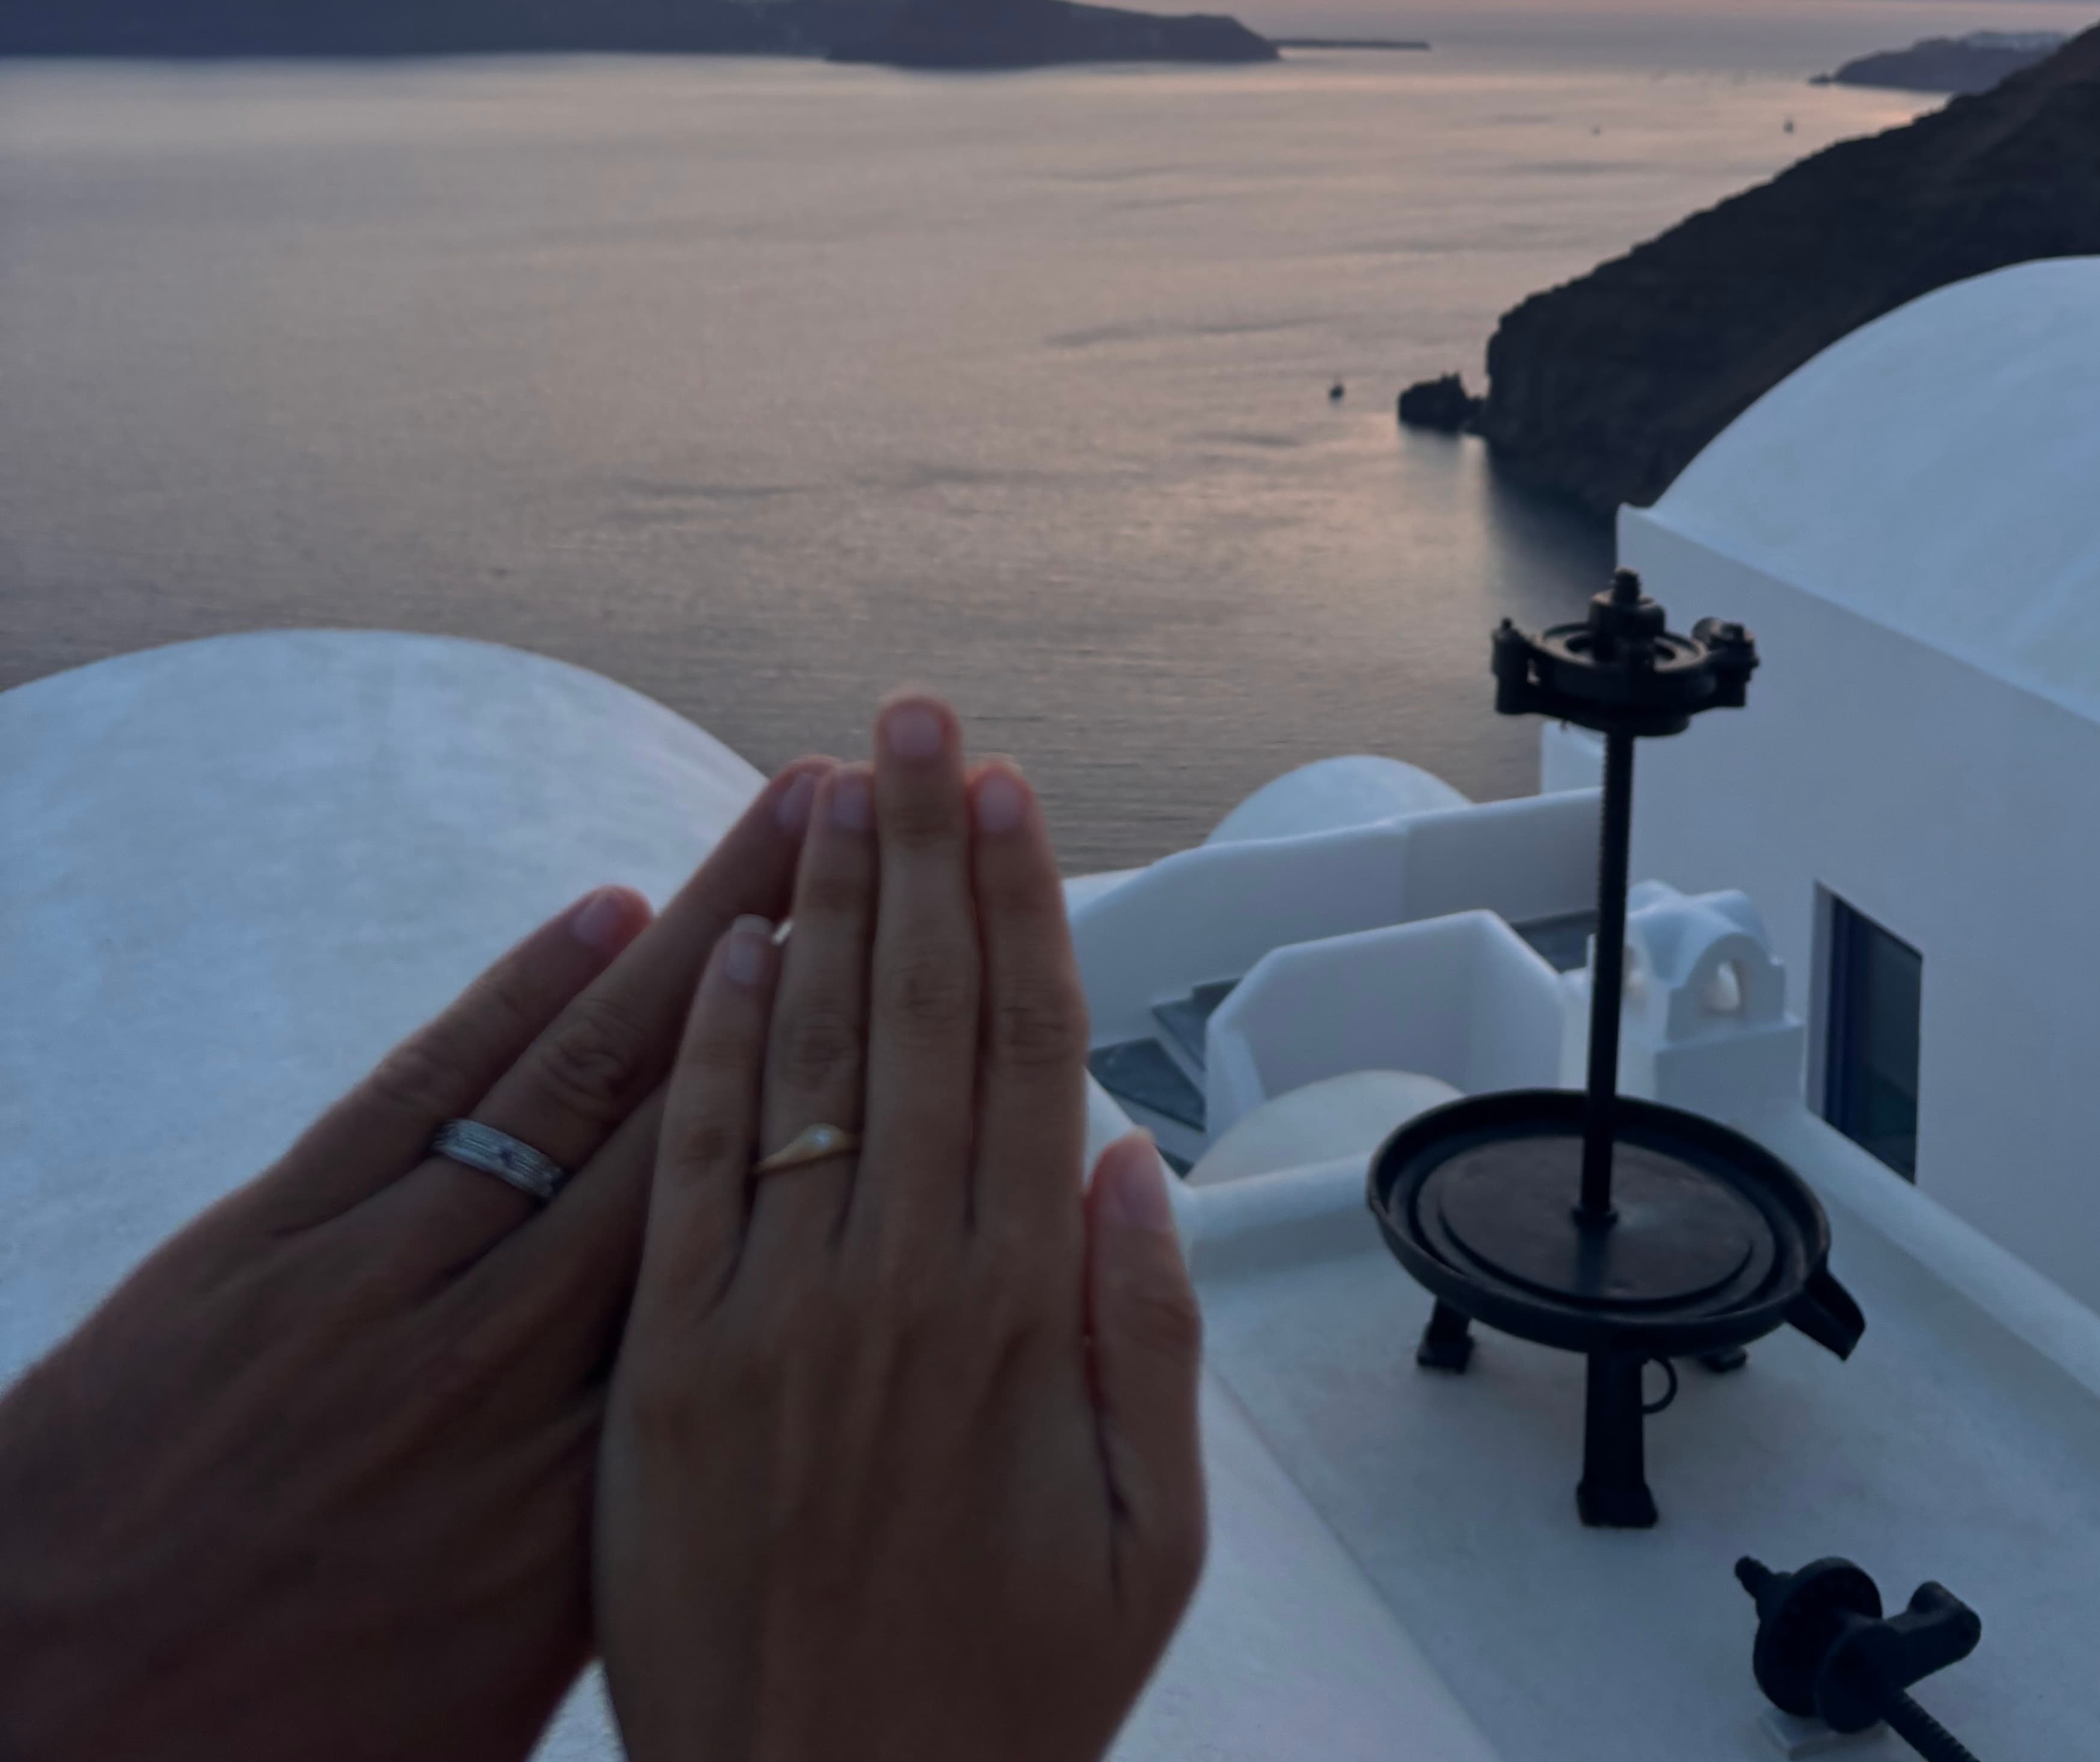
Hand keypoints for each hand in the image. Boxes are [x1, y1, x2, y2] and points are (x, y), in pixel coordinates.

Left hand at [0, 754, 833, 1761]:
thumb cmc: (278, 1741)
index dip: (861, 1117)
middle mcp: (502, 1363)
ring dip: (699, 933)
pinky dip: (517, 995)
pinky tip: (603, 916)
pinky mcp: (265, 1242)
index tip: (947, 1003)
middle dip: (819, 966)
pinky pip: (424, 1091)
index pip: (754, 1260)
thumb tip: (732, 1434)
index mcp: (579, 1483)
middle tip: (905, 829)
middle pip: (702, 1123)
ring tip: (796, 816)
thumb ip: (620, 1537)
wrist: (38, 1731)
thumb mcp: (494, 1685)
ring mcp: (378, 1285)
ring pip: (576, 1079)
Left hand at [597, 694, 1205, 1761]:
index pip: (1025, 1047)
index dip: (1021, 902)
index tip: (1007, 790)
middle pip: (922, 1014)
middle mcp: (897, 1280)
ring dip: (829, 907)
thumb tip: (1126, 1158)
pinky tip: (737, 945)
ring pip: (813, 1059)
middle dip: (924, 850)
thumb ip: (1145, 1338)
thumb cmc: (996, 1699)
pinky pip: (691, 1172)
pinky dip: (718, 1049)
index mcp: (1018, 1310)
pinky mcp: (664, 1365)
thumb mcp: (1150, 1546)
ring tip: (835, 781)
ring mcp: (772, 1313)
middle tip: (917, 721)